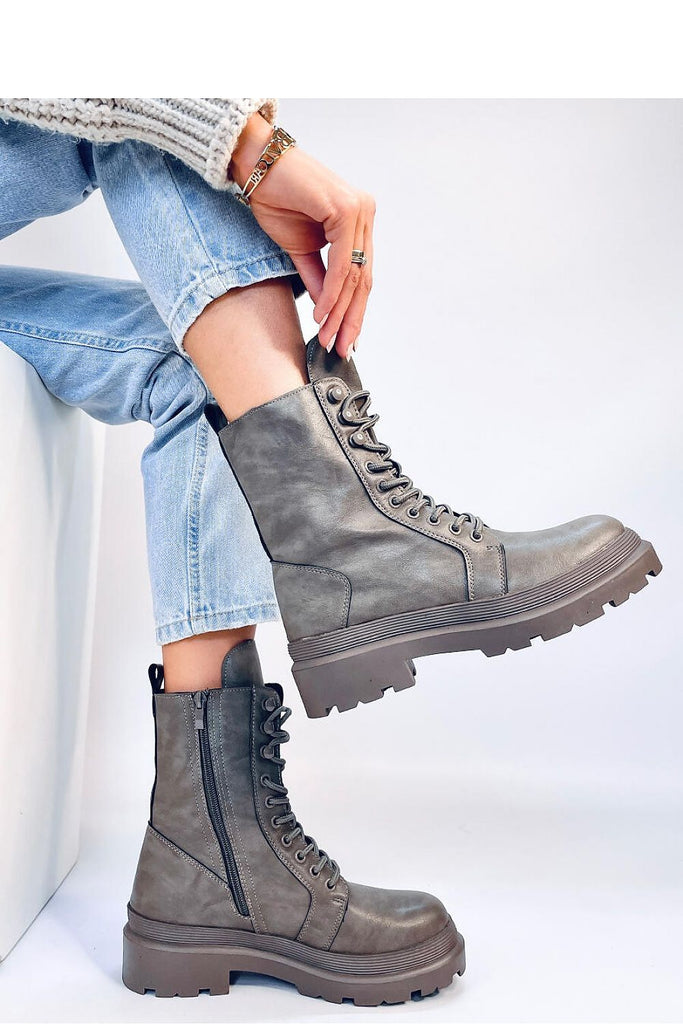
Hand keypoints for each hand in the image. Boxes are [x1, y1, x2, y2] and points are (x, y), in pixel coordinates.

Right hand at [230, 114, 374, 358]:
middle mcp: (364, 214)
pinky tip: (322, 313)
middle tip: (340, 347)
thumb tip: (327, 308)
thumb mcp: (299, 247)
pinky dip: (332, 293)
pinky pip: (341, 264)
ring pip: (354, 276)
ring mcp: (359, 210)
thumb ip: (318, 276)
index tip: (344, 338)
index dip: (353, 311)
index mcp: (357, 221)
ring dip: (339, 312)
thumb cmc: (275, 195)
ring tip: (328, 337)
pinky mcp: (346, 211)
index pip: (360, 275)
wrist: (255, 163)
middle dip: (350, 318)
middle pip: (363, 279)